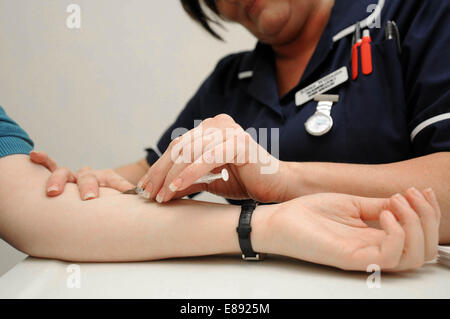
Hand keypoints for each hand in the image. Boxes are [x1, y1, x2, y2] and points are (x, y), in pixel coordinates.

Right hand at [29, 151, 134, 199]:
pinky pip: (49, 166)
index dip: (122, 186)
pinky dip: (43, 160)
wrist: (96, 190)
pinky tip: (34, 156)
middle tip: (90, 198)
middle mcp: (89, 176)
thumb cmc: (106, 199)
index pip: (114, 180)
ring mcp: (72, 176)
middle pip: (88, 178)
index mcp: (107, 179)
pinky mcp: (58, 176)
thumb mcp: (118, 200)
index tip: (129, 193)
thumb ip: (128, 202)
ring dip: (59, 181)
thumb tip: (144, 206)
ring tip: (53, 192)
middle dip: (89, 187)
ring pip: (64, 173)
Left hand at [136, 114, 282, 202]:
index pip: (177, 146)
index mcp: (210, 128)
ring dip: (171, 176)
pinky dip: (189, 174)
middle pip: (179, 147)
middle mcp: (218, 124)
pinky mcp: (239, 143)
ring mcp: (229, 131)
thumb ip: (186, 181)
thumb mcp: (208, 180)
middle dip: (160, 173)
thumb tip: (159, 191)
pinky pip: (207, 158)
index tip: (145, 187)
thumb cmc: (245, 180)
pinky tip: (176, 188)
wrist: (277, 185)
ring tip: (161, 196)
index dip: (158, 167)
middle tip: (148, 194)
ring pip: (190, 152)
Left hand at [265, 188, 439, 270]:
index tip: (419, 190)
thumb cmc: (310, 212)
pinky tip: (383, 213)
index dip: (429, 213)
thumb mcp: (351, 203)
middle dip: (429, 219)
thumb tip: (404, 201)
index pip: (420, 237)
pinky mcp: (351, 258)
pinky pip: (390, 256)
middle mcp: (374, 249)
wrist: (280, 219)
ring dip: (417, 224)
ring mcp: (364, 256)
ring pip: (414, 257)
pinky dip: (397, 232)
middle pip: (425, 250)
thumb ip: (377, 205)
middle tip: (412, 196)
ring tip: (397, 202)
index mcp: (375, 237)